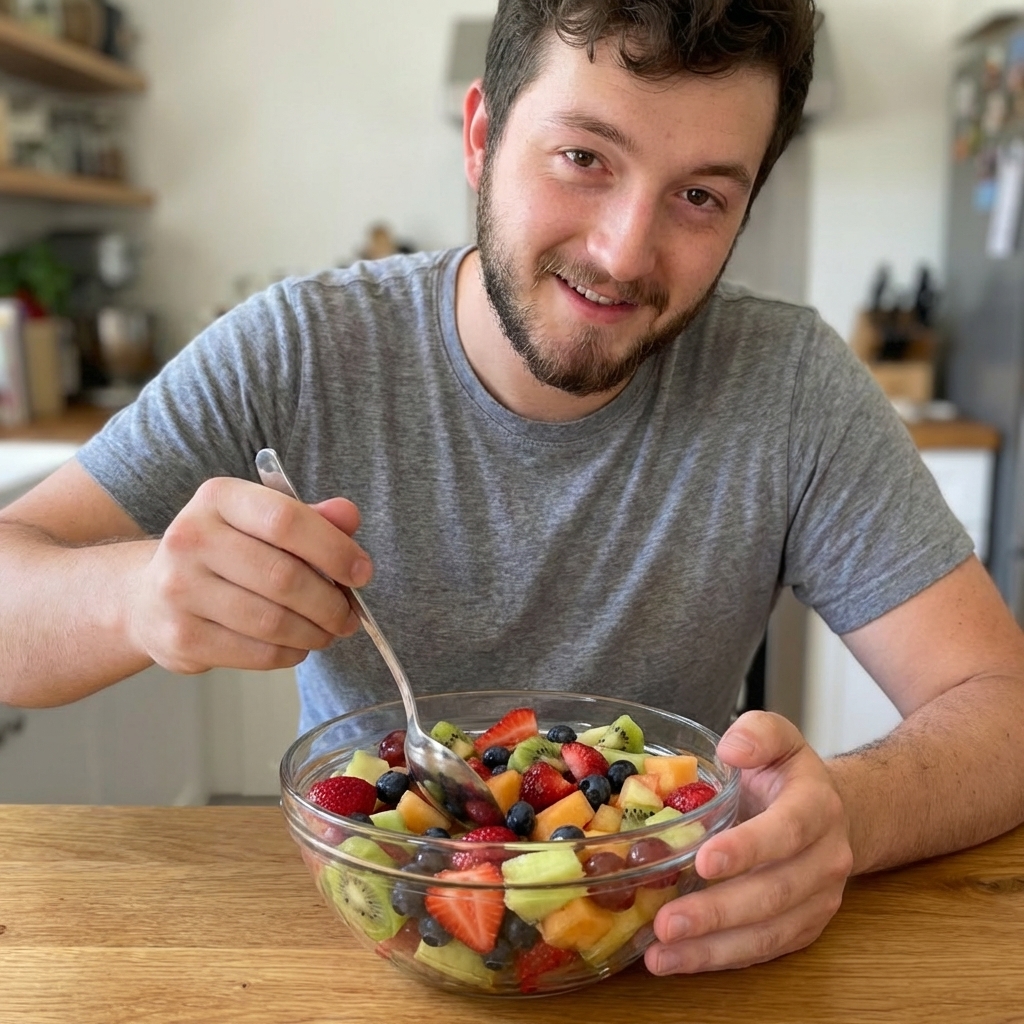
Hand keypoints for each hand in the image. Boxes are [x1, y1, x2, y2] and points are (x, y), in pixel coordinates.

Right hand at [127, 477, 371, 673]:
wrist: (146, 595)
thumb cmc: (222, 554)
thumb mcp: (260, 522)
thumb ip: (310, 519)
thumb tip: (349, 516)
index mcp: (218, 499)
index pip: (285, 519)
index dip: (334, 549)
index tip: (362, 573)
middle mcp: (190, 538)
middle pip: (283, 576)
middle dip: (330, 603)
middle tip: (348, 615)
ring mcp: (179, 590)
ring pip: (272, 621)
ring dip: (314, 632)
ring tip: (327, 632)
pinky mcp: (180, 637)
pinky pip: (255, 652)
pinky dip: (289, 653)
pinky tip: (297, 646)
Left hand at [644, 711, 853, 974]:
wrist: (826, 812)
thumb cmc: (786, 775)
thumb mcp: (775, 736)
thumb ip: (758, 733)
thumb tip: (732, 748)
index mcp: (817, 807)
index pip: (788, 831)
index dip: (749, 848)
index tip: (705, 860)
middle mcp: (825, 860)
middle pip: (775, 894)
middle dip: (718, 912)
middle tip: (666, 922)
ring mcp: (817, 901)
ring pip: (768, 934)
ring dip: (712, 948)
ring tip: (661, 956)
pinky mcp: (801, 929)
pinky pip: (762, 951)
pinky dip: (719, 960)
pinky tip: (676, 961)